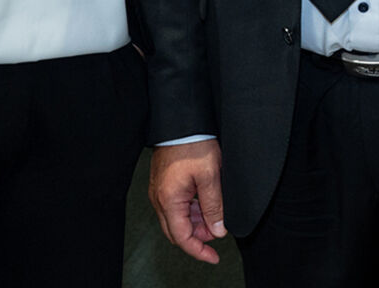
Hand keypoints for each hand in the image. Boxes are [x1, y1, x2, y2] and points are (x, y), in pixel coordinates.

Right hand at [149, 139, 226, 263]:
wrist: (181, 121)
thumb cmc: (194, 144)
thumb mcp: (210, 176)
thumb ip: (213, 206)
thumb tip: (218, 230)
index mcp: (169, 200)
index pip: (182, 238)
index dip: (199, 251)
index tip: (215, 257)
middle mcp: (159, 199)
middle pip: (177, 231)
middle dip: (199, 237)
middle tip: (219, 232)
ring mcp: (160, 192)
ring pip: (177, 219)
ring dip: (196, 223)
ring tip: (216, 217)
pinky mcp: (164, 184)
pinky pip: (176, 206)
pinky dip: (191, 210)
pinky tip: (206, 204)